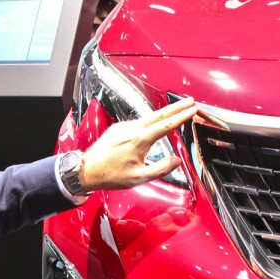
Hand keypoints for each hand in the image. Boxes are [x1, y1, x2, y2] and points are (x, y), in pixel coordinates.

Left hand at [79, 97, 197, 191]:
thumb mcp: (139, 178)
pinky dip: (150, 120)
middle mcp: (132, 129)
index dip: (181, 116)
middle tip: (189, 101)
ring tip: (176, 110)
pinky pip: (138, 122)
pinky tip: (153, 123)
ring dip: (163, 113)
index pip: (166, 124)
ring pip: (148, 117)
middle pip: (159, 114)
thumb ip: (161, 169)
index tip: (193, 109)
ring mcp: (124, 127)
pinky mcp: (117, 128)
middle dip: (176, 107)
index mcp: (140, 140)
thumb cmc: (110, 175)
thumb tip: (175, 160)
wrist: (86, 170)